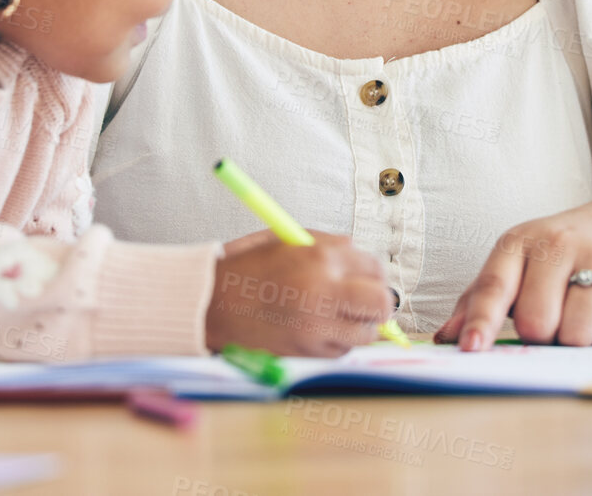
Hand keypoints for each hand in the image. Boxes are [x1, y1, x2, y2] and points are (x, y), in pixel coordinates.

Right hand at [205, 229, 392, 356]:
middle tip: (366, 301)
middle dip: (378, 302)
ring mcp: (316, 326)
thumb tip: (363, 258)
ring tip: (338, 314)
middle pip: (380, 303)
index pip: (374, 268)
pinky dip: (337, 341)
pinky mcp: (306, 352)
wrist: (210, 305)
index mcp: (319, 258)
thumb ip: (330, 247)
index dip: (374, 273)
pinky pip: (341, 350)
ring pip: (366, 332)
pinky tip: (316, 328)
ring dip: (359, 324)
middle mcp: (323, 292)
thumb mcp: (288, 240)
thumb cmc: (247, 268)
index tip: (368, 276)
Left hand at [433, 195, 591, 351]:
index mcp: (518, 243)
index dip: (481, 320)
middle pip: (537, 320)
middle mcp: (556, 244)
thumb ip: (481, 298)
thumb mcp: (519, 261)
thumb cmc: (563, 252)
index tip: (471, 349)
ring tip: (581, 316)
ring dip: (578, 339)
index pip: (494, 285)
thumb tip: (446, 337)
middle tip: (552, 320)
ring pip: (578, 331)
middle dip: (542, 336)